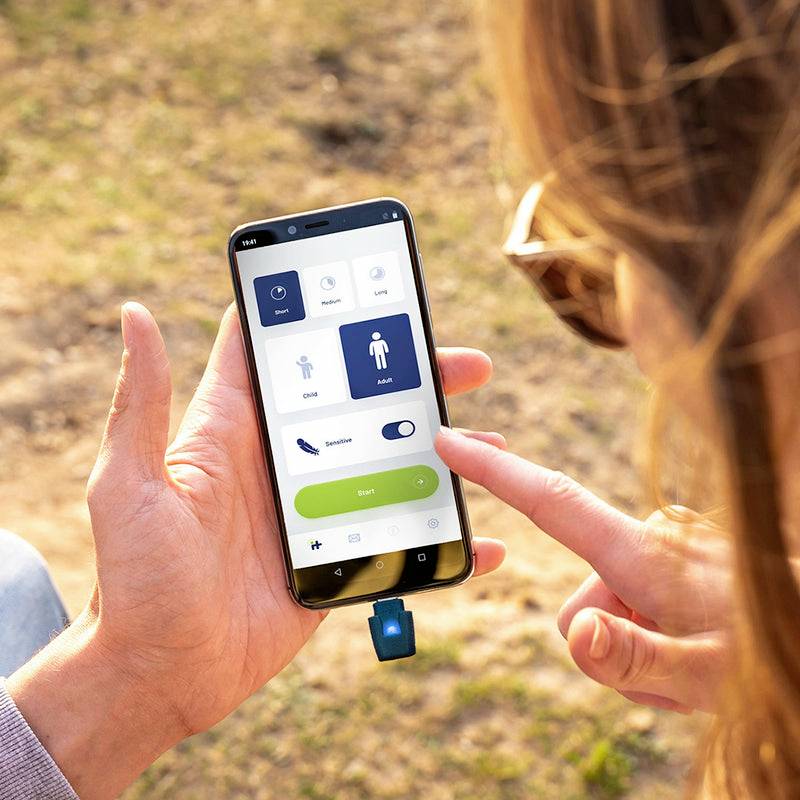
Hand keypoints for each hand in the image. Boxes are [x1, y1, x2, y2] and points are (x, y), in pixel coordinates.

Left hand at [8, 303, 504, 798]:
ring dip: (439, 450)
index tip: (373, 288)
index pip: (281, 354)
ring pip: (389, 463)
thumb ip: (142, 401)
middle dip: (413, 378)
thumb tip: (134, 313)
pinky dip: (439, 534)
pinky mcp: (336, 555)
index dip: (320, 314)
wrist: (161, 674)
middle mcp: (282, 461)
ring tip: (490, 440)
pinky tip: (482, 539)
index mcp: (235, 430)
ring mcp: (315, 508)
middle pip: (358, 402)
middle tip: (466, 365)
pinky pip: (397, 534)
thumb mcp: (129, 483)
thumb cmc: (132, 579)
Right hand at [436, 427, 730, 713]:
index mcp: (641, 554)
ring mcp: (666, 546)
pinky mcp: (678, 556)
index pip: (552, 501)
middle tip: (668, 674)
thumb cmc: (774, 653)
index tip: (450, 440)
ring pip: (609, 604)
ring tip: (692, 664)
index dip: (495, 473)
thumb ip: (634, 657)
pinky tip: (696, 645)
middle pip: (581, 598)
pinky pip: (636, 597)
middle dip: (608, 642)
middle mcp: (648, 538)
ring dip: (636, 640)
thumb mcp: (705, 675)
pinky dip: (652, 628)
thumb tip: (574, 632)